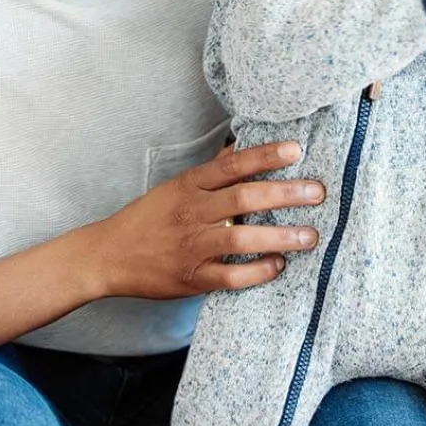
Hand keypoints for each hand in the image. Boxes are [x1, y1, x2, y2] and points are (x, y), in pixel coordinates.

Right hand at [87, 142, 324, 297]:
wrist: (106, 256)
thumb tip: (245, 148)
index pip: (233, 164)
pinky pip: (231, 276)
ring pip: (242, 239)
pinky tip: (279, 265)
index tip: (297, 150)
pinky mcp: (191, 278)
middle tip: (318, 192)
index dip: (266, 155)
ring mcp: (191, 246)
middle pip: (245, 198)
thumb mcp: (176, 186)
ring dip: (281, 237)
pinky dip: (258, 272)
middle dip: (286, 194)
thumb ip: (212, 172)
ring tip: (310, 235)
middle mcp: (192, 211)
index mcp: (190, 185)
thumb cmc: (149, 217)